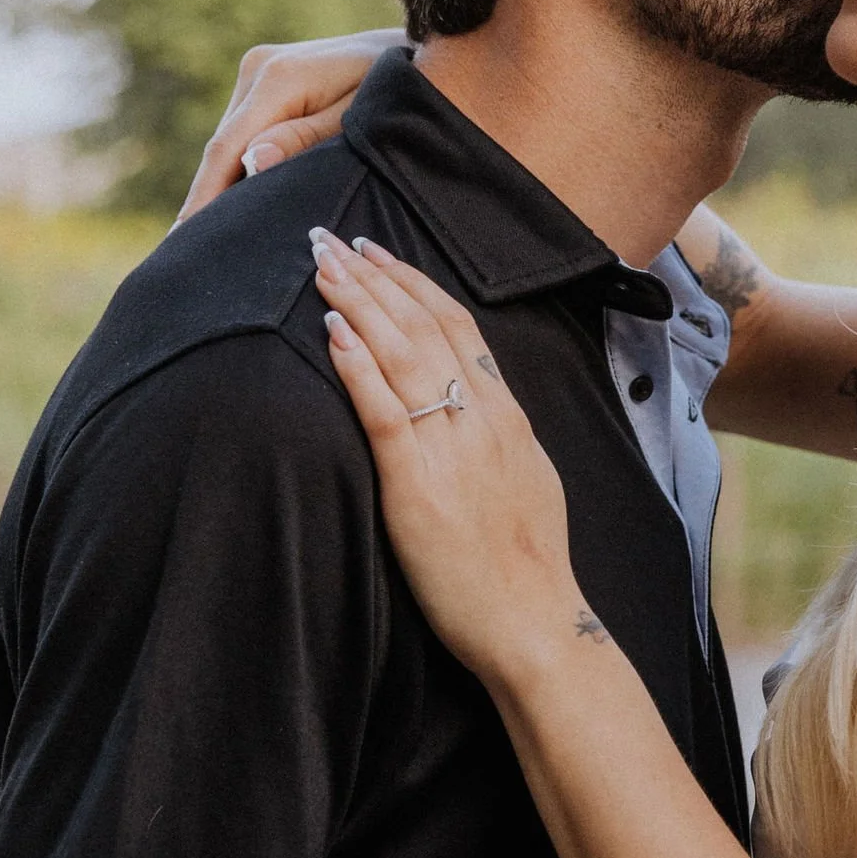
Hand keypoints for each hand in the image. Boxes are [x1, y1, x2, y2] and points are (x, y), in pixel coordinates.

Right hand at [174, 31, 403, 221]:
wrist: (416, 46)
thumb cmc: (397, 91)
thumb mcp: (361, 121)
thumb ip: (308, 141)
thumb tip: (253, 163)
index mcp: (279, 78)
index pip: (227, 149)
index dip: (204, 197)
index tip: (182, 240)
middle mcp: (259, 68)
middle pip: (223, 147)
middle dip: (208, 199)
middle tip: (189, 255)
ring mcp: (260, 70)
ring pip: (232, 141)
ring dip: (224, 184)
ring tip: (208, 241)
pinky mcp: (267, 79)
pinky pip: (247, 131)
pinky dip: (242, 166)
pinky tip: (237, 205)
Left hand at [312, 232, 588, 691]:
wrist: (534, 620)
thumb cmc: (526, 565)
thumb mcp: (528, 480)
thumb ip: (499, 437)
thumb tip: (477, 410)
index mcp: (507, 415)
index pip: (459, 326)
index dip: (414, 284)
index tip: (378, 253)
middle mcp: (482, 418)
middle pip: (424, 325)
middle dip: (375, 276)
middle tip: (333, 237)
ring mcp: (452, 447)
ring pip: (402, 354)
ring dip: (359, 302)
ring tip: (322, 264)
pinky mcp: (418, 484)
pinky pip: (384, 410)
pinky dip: (357, 365)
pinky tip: (332, 331)